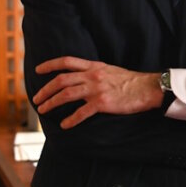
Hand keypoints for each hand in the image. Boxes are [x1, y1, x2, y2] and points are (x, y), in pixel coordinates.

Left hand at [32, 56, 161, 128]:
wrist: (149, 88)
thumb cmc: (132, 81)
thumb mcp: (111, 70)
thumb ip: (96, 72)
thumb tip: (83, 79)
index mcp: (94, 66)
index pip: (67, 61)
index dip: (50, 65)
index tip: (38, 70)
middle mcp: (93, 76)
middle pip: (61, 80)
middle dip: (45, 90)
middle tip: (36, 98)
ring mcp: (97, 89)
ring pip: (66, 95)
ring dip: (52, 103)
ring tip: (43, 110)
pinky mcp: (102, 103)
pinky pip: (81, 112)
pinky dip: (71, 120)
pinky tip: (65, 125)